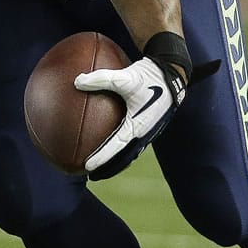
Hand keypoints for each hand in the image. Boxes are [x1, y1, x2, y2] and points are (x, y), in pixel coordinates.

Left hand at [77, 56, 178, 178]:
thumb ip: (101, 79)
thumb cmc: (148, 75)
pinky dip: (119, 148)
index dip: (102, 157)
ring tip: (99, 166)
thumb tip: (76, 81)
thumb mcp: (125, 77)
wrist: (171, 72)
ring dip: (115, 161)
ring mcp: (147, 130)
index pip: (117, 147)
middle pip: (124, 158)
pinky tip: (109, 143)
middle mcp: (144, 132)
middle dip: (108, 168)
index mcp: (138, 125)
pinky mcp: (147, 124)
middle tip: (91, 175)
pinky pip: (131, 141)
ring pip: (129, 152)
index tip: (88, 166)